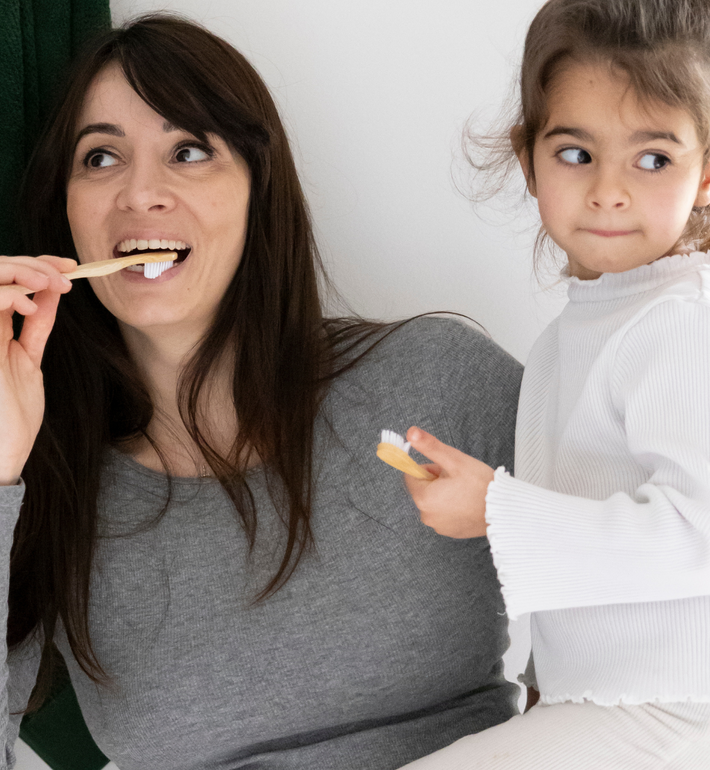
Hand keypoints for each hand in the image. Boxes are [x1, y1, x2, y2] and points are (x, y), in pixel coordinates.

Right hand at [0, 255, 75, 484]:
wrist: (2, 453)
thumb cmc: (13, 414)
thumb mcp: (29, 360)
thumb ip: (35, 327)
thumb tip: (51, 294)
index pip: (8, 281)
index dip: (37, 266)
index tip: (70, 267)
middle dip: (33, 264)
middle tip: (65, 272)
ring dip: (20, 272)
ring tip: (50, 283)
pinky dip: (7, 296)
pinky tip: (30, 304)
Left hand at [404, 426, 493, 537]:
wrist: (505, 510)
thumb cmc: (481, 485)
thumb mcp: (454, 460)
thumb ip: (430, 446)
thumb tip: (411, 433)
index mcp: (423, 498)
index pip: (412, 476)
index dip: (429, 468)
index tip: (447, 470)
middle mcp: (427, 516)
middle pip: (423, 489)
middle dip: (437, 481)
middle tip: (459, 480)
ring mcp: (439, 526)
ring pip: (435, 501)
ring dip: (445, 493)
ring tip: (466, 491)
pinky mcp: (451, 531)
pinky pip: (445, 513)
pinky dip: (453, 506)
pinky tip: (469, 503)